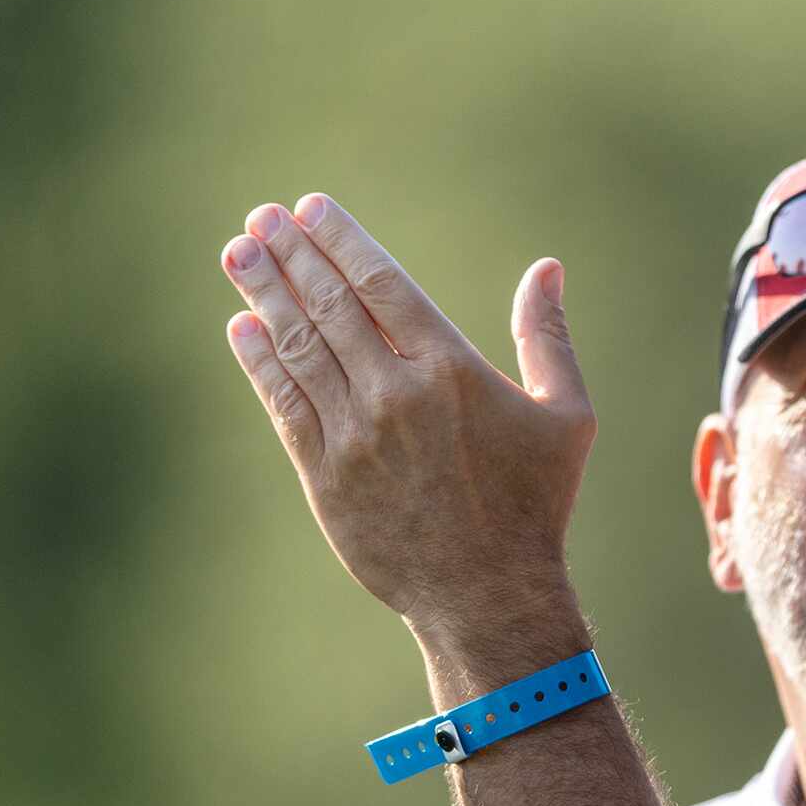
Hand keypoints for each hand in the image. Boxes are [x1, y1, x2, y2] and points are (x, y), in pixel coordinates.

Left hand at [217, 194, 596, 637]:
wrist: (489, 595)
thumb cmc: (535, 504)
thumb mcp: (566, 418)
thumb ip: (547, 338)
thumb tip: (547, 269)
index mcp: (451, 370)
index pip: (382, 284)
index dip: (341, 241)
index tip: (310, 209)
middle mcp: (396, 394)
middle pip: (330, 304)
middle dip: (291, 254)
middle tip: (262, 218)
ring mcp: (354, 435)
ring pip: (298, 346)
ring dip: (264, 294)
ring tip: (239, 254)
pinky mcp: (325, 475)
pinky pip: (284, 403)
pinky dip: (260, 362)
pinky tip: (242, 327)